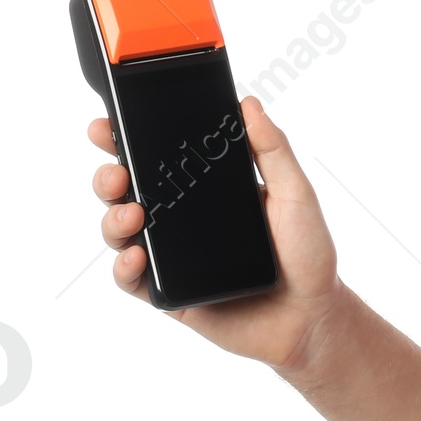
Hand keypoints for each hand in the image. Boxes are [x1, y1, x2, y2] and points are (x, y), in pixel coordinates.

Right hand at [88, 95, 343, 375]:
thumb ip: (273, 150)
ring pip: (122, 233)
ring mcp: (174, 257)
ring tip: (131, 214)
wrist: (312, 315)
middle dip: (110, 177)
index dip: (128, 142)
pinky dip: (124, 267)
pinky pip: (133, 280)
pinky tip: (135, 257)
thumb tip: (249, 104)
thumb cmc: (309, 253)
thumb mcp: (296, 194)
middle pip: (130, 192)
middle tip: (116, 173)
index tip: (108, 126)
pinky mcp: (171, 294)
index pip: (160, 159)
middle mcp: (185, 220)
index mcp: (209, 191)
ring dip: (113, 219)